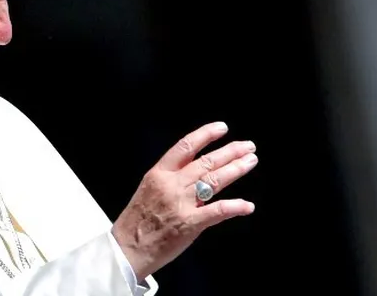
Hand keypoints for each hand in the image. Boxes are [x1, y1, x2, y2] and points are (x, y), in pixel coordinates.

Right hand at [111, 122, 256, 280]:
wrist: (126, 248)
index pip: (185, 147)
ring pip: (214, 180)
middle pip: (206, 162)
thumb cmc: (135, 222)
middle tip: (248, 146)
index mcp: (159, 173)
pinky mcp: (190, 223)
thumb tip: (193, 171)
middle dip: (230, 152)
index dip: (206, 135)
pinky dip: (235, 207)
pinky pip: (217, 211)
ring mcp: (182, 203)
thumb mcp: (148, 189)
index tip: (222, 128)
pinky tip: (247, 205)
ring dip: (236, 169)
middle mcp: (172, 184)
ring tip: (250, 162)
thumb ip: (170, 178)